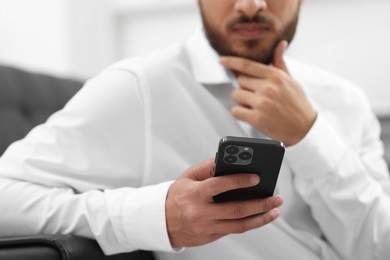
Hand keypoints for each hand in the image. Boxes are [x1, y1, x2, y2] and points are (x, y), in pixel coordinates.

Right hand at [166, 159, 283, 247]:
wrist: (162, 221)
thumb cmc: (177, 196)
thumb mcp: (187, 177)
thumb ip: (207, 167)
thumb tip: (226, 160)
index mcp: (195, 194)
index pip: (219, 186)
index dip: (239, 181)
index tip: (257, 177)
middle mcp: (201, 212)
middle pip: (236, 210)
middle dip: (260, 204)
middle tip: (276, 198)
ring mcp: (206, 227)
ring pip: (239, 225)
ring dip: (260, 218)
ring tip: (275, 210)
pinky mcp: (210, 237)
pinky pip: (233, 230)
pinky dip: (249, 224)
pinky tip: (260, 217)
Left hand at [220, 41, 316, 145]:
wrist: (304, 128)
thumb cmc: (298, 105)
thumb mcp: (291, 81)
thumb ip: (280, 63)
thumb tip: (280, 45)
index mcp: (275, 76)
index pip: (247, 65)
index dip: (232, 61)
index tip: (222, 60)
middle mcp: (268, 88)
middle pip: (240, 80)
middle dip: (245, 87)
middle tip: (256, 95)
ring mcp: (261, 103)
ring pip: (236, 95)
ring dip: (241, 100)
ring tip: (255, 105)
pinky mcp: (257, 118)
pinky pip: (236, 111)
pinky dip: (239, 113)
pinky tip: (250, 114)